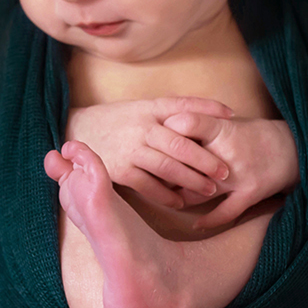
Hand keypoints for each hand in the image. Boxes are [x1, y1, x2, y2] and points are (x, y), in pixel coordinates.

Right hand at [64, 97, 233, 208]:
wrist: (76, 131)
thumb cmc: (119, 121)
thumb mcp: (143, 108)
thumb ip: (173, 111)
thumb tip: (217, 112)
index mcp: (149, 108)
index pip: (183, 106)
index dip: (209, 109)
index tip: (231, 118)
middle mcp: (141, 127)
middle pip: (181, 144)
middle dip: (206, 160)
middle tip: (225, 172)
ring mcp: (129, 148)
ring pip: (167, 167)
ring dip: (191, 181)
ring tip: (209, 191)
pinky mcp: (118, 169)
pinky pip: (147, 185)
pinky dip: (166, 196)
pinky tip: (180, 202)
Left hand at [161, 113, 299, 229]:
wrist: (292, 149)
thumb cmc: (251, 135)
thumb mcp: (225, 122)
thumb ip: (196, 124)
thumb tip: (158, 127)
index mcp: (220, 128)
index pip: (183, 124)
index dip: (164, 133)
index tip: (149, 141)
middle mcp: (227, 151)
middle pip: (184, 163)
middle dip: (163, 171)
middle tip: (147, 174)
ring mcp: (238, 174)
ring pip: (197, 191)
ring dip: (179, 197)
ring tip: (165, 199)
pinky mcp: (250, 193)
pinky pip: (224, 213)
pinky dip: (208, 221)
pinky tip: (196, 225)